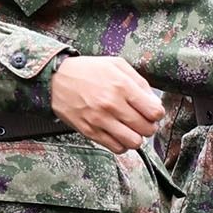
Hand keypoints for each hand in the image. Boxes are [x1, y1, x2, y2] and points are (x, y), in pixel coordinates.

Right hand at [48, 55, 167, 150]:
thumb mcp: (116, 65)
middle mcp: (112, 105)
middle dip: (149, 126)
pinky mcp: (89, 131)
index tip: (152, 111)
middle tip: (142, 121)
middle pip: (146, 129)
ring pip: (133, 142)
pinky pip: (116, 147)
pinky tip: (118, 134)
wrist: (56, 80)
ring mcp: (100, 120)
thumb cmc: (87, 71)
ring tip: (131, 129)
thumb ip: (139, 82)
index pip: (154, 112)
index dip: (157, 114)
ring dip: (136, 137)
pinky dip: (122, 144)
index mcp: (122, 86)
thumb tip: (154, 102)